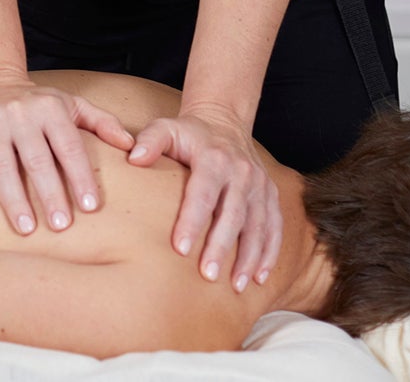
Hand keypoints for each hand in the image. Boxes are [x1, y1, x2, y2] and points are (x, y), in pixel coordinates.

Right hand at [0, 71, 135, 235]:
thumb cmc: (37, 102)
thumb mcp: (72, 104)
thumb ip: (102, 123)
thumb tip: (131, 147)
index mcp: (48, 108)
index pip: (68, 146)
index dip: (80, 176)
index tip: (90, 206)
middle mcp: (18, 114)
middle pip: (35, 158)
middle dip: (49, 193)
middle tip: (61, 225)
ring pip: (1, 165)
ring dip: (12, 199)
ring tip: (25, 228)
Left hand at [124, 104, 280, 292]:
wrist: (226, 123)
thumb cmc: (189, 133)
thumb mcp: (167, 128)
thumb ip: (150, 141)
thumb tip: (134, 159)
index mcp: (214, 158)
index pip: (203, 194)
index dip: (192, 221)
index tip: (179, 249)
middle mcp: (242, 173)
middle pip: (233, 214)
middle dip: (221, 247)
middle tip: (208, 276)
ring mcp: (260, 186)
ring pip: (258, 226)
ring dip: (248, 257)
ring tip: (236, 286)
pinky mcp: (271, 196)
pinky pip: (275, 228)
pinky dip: (270, 253)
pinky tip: (259, 277)